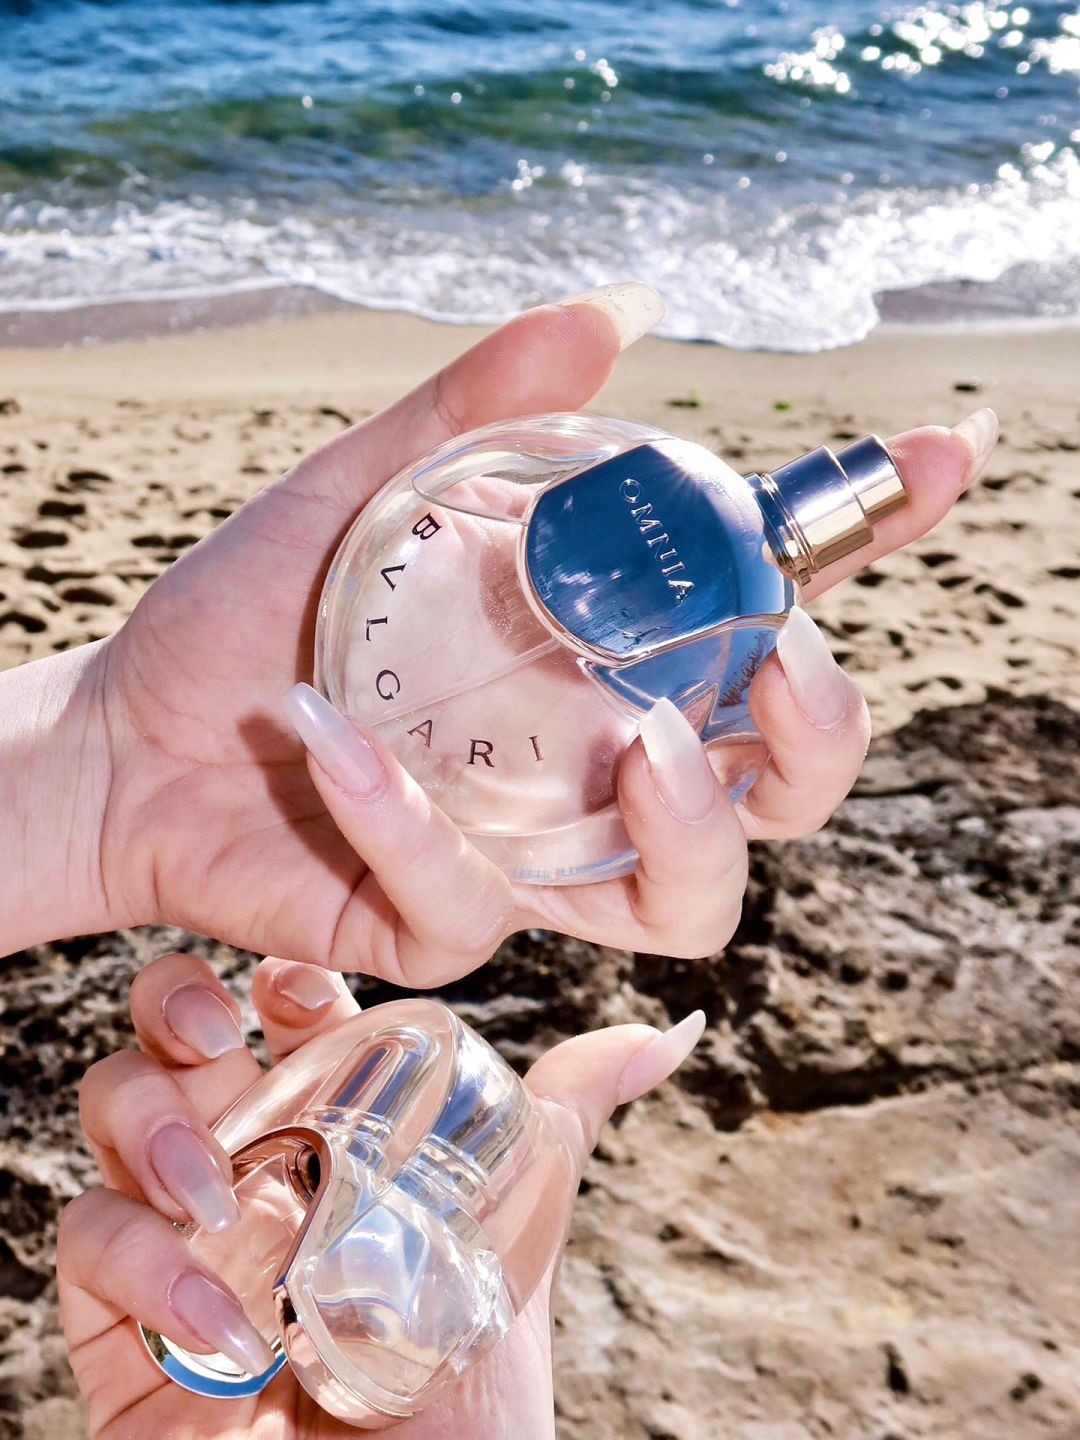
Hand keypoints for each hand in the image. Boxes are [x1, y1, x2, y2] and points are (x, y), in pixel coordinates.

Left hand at [1, 281, 996, 968]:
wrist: (131, 741)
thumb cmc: (253, 616)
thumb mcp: (366, 492)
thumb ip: (479, 412)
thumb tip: (610, 315)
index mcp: (605, 658)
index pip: (771, 612)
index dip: (873, 543)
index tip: (938, 457)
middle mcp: (598, 769)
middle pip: (787, 792)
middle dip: (823, 734)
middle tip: (782, 656)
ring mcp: (535, 861)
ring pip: (694, 899)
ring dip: (693, 827)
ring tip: (638, 744)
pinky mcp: (448, 929)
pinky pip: (474, 904)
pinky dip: (408, 820)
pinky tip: (333, 737)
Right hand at [58, 952, 704, 1438]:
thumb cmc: (453, 1366)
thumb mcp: (518, 1223)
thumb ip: (564, 1119)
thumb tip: (672, 1032)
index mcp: (323, 1115)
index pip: (277, 1004)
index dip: (278, 972)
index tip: (302, 983)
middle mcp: (243, 1147)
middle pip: (174, 1028)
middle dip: (178, 1002)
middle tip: (222, 1033)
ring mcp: (179, 1218)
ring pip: (113, 1104)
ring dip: (153, 1123)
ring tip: (218, 1188)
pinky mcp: (121, 1307)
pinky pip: (88, 1239)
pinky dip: (146, 1263)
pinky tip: (226, 1324)